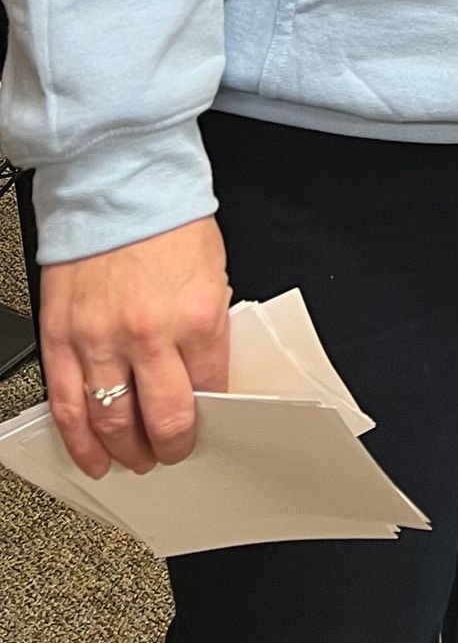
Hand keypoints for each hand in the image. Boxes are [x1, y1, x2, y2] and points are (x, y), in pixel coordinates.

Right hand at [39, 218, 230, 477]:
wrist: (118, 183)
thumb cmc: (168, 222)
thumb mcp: (212, 273)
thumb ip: (206, 327)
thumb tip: (203, 374)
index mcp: (198, 316)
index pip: (209, 391)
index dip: (209, 417)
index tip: (206, 425)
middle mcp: (150, 334)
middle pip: (162, 419)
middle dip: (169, 446)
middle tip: (169, 453)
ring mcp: (100, 340)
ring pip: (111, 423)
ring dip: (124, 452)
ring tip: (133, 459)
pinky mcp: (61, 338)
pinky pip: (67, 406)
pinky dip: (78, 441)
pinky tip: (89, 456)